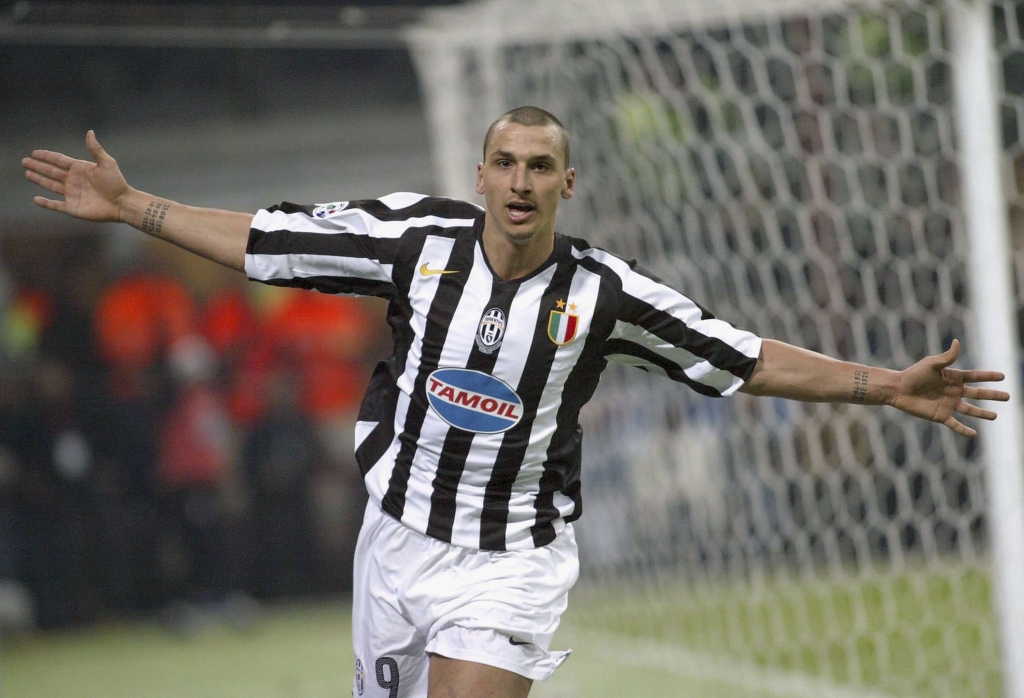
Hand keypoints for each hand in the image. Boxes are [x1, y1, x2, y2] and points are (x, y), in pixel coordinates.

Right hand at [22, 130, 128, 222]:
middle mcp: (74, 180)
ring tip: (27, 174)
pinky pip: (55, 205)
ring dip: (38, 179)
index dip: (46, 156)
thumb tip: (89, 132)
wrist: (122, 203)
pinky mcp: (73, 208)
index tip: (35, 152)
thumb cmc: (116, 183)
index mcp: (80, 169)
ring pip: (50, 185)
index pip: (58, 161)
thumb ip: (95, 149)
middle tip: (24, 161)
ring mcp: (72, 194)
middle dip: (38, 166)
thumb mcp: (107, 163)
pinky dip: (45, 203)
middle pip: (51, 172)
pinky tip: (36, 199)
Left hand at [892, 339, 1008, 436]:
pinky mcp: (940, 415)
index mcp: (953, 377)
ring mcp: (948, 404)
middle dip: (992, 395)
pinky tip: (974, 434)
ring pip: (970, 410)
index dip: (989, 376)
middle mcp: (953, 391)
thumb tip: (957, 342)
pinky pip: (955, 424)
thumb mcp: (931, 364)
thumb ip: (947, 357)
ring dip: (982, 414)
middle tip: (1008, 396)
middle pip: (978, 394)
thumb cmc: (913, 374)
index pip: (975, 377)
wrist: (898, 389)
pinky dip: (964, 430)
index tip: (1003, 376)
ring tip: (995, 416)